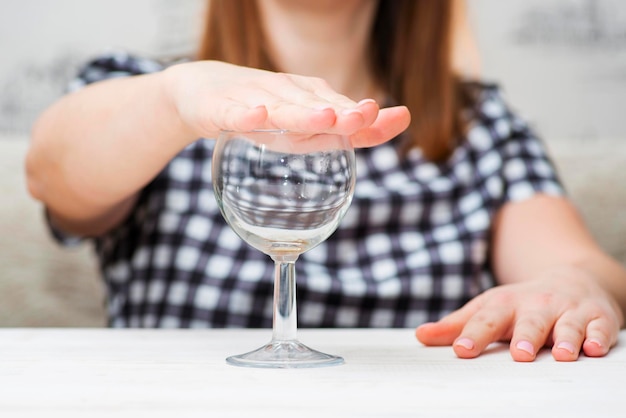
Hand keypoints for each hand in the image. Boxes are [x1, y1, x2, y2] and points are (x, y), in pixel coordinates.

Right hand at [162, 60, 409, 146]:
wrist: (204, 92)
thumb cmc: (264, 113)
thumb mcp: (305, 127)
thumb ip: (349, 131)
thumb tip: (397, 122)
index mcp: (307, 100)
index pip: (340, 107)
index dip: (363, 114)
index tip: (391, 117)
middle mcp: (285, 95)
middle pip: (313, 104)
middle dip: (339, 112)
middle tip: (362, 117)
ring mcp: (252, 99)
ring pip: (279, 107)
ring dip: (301, 113)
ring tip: (323, 118)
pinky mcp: (221, 109)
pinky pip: (233, 113)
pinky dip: (245, 115)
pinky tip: (257, 115)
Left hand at [415, 266, 623, 360]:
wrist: (572, 280)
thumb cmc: (521, 304)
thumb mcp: (488, 309)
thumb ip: (456, 325)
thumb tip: (420, 337)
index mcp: (505, 305)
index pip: (487, 320)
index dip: (474, 334)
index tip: (462, 350)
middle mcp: (537, 305)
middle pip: (530, 321)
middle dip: (526, 336)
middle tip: (520, 354)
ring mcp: (569, 310)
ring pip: (568, 325)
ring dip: (566, 338)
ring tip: (562, 353)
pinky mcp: (598, 317)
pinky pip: (601, 328)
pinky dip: (599, 336)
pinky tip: (594, 348)